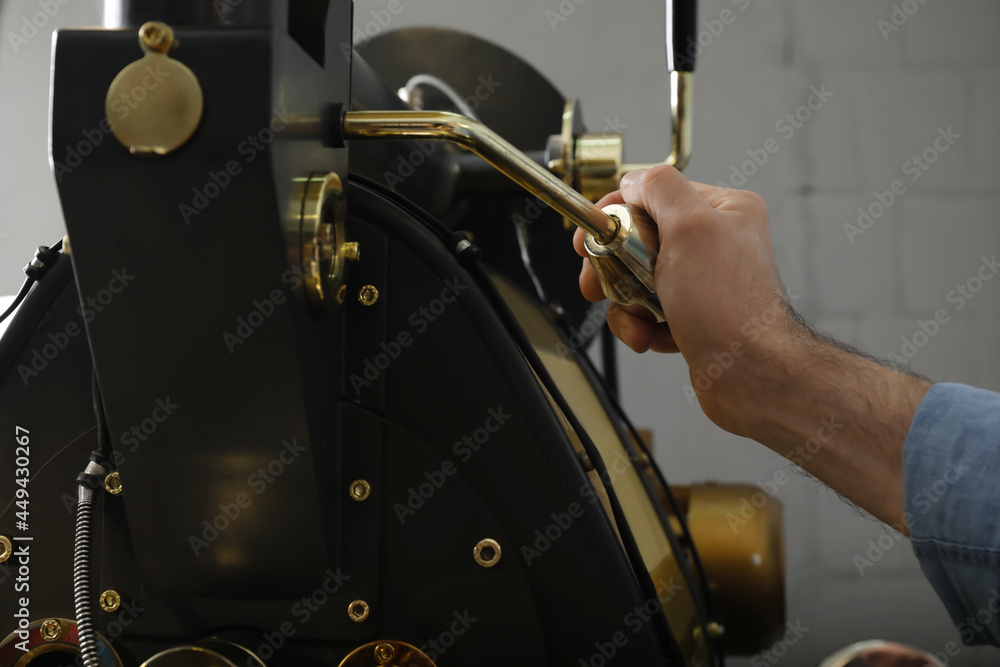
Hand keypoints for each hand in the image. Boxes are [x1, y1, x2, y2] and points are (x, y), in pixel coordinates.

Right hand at [574, 165, 797, 432]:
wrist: (749, 375)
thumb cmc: (730, 307)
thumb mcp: (691, 227)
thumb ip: (659, 188)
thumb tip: (633, 179)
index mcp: (722, 210)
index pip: (653, 194)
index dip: (616, 213)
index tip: (591, 234)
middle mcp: (714, 243)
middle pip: (637, 239)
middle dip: (613, 266)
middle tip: (597, 282)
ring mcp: (702, 282)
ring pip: (636, 280)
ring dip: (626, 302)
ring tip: (638, 319)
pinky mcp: (691, 317)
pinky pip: (646, 312)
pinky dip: (640, 326)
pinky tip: (652, 337)